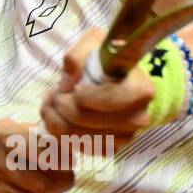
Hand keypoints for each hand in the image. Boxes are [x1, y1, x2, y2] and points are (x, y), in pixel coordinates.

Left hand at [39, 28, 154, 149]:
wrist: (120, 83)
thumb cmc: (108, 62)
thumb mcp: (95, 43)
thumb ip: (78, 55)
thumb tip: (68, 80)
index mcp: (141, 91)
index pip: (106, 100)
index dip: (80, 95)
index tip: (72, 86)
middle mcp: (138, 118)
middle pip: (83, 119)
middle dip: (59, 104)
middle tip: (53, 93)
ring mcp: (126, 137)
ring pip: (75, 136)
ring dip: (54, 119)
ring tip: (52, 103)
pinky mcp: (112, 149)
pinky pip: (77, 147)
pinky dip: (61, 133)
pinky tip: (60, 118)